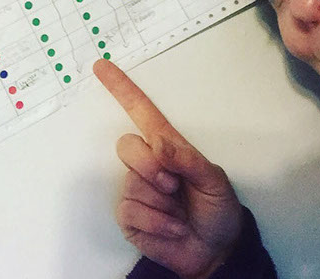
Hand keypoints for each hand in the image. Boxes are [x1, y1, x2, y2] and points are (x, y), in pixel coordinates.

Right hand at [93, 59, 243, 278]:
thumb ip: (188, 160)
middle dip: (151, 167)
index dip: (122, 89)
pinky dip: (157, 223)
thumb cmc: (218, 210)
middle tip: (174, 185)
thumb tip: (158, 143)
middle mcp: (147, 163)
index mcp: (168, 147)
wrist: (215, 252)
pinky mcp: (129, 215)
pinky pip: (131, 211)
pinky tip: (172, 228)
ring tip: (179, 212)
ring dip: (161, 204)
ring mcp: (135, 189)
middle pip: (126, 146)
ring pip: (131, 183)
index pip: (141, 111)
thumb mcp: (214, 181)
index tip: (102, 66)